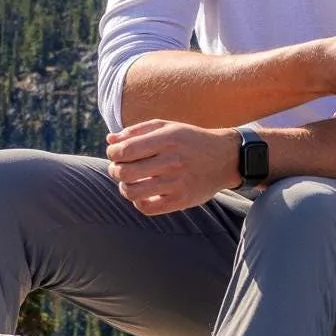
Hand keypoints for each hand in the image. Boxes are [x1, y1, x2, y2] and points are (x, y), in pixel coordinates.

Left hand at [107, 120, 237, 215]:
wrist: (225, 158)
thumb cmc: (190, 140)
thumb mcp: (167, 127)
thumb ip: (137, 131)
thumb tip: (110, 139)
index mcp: (167, 139)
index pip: (125, 150)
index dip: (112, 153)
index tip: (115, 154)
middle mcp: (172, 160)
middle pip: (125, 172)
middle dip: (114, 170)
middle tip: (119, 169)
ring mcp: (177, 182)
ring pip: (132, 192)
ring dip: (124, 187)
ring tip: (129, 182)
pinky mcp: (181, 200)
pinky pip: (147, 208)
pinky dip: (138, 202)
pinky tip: (142, 194)